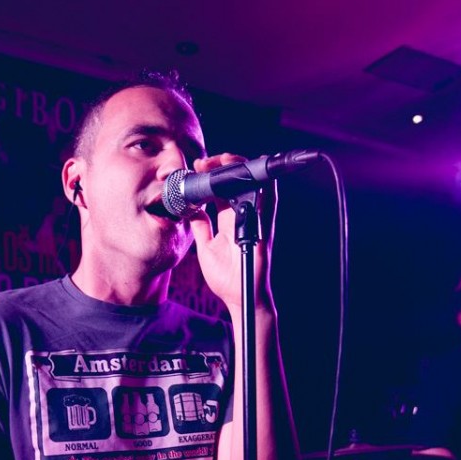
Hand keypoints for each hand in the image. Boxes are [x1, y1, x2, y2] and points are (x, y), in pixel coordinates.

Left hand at [188, 153, 277, 313]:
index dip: (212, 174)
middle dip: (224, 164)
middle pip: (239, 180)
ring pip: (255, 184)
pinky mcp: (264, 230)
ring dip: (242, 170)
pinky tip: (255, 175)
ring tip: (225, 161)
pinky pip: (269, 204)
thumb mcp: (206, 248)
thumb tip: (191, 210)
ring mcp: (255, 221)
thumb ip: (201, 227)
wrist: (240, 298)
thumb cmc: (226, 277)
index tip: (197, 168)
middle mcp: (244, 215)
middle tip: (206, 162)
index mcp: (229, 218)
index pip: (223, 187)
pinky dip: (265, 188)